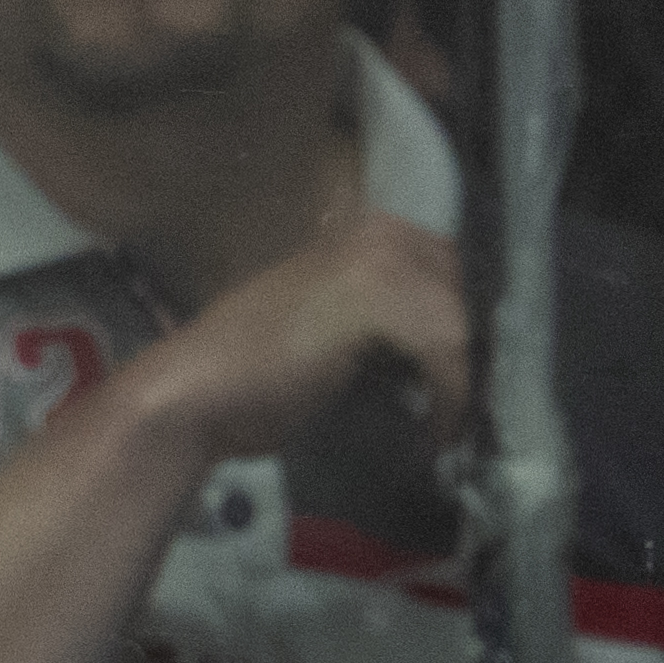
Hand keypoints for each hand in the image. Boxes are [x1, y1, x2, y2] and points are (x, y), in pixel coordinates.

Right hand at [122, 203, 463, 468]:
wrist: (192, 399)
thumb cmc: (245, 379)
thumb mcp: (324, 332)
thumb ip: (377, 322)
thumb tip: (446, 346)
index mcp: (355, 235)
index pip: (445, 267)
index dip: (462, 320)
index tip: (468, 373)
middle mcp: (369, 232)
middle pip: (462, 287)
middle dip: (471, 346)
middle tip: (465, 402)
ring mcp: (371, 258)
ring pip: (458, 315)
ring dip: (464, 375)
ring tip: (451, 422)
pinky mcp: (373, 296)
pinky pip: (443, 344)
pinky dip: (449, 393)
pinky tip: (436, 430)